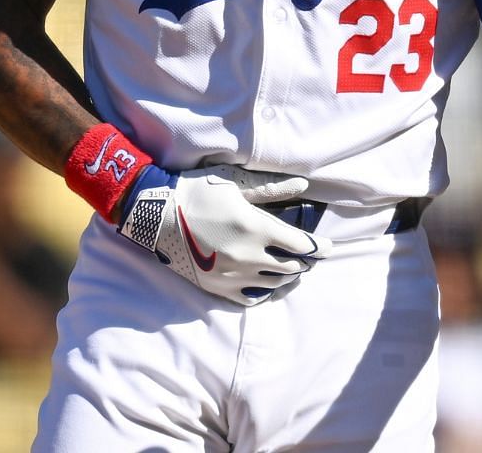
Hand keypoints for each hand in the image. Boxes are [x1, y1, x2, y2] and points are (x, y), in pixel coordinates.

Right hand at [117, 165, 329, 305]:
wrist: (153, 213)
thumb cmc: (195, 191)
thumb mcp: (233, 183)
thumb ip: (270, 188)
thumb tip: (303, 186)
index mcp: (256, 228)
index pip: (303, 245)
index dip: (320, 247)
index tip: (327, 246)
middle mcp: (248, 256)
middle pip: (292, 267)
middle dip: (304, 260)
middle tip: (307, 254)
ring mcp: (232, 275)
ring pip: (275, 283)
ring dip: (287, 275)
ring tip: (288, 266)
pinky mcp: (217, 287)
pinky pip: (252, 298)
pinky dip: (264, 291)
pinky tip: (265, 282)